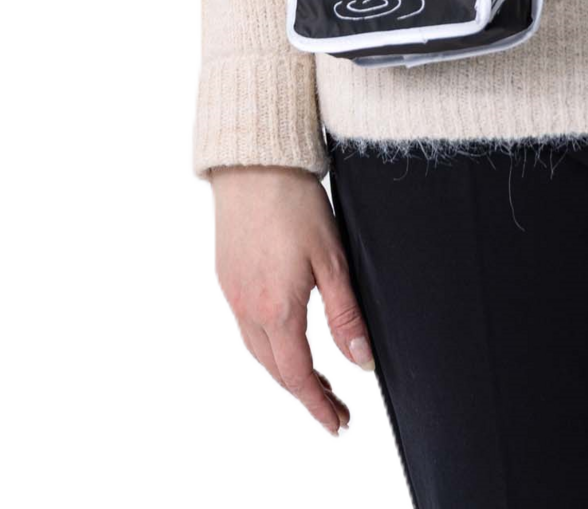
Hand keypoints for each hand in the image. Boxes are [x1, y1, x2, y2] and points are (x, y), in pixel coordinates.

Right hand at [208, 165, 375, 441]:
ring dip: (285, 373)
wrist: (254, 162)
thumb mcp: (332, 259)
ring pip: (257, 352)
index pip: (299, 377)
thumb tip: (362, 363)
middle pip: (276, 371)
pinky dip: (267, 346)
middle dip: (306, 395)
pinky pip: (244, 329)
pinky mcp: (225, 278)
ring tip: (315, 382)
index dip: (320, 406)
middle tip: (335, 409)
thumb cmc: (296, 202)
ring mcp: (231, 294)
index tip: (340, 426)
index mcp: (277, 310)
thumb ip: (346, 315)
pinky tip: (283, 340)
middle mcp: (247, 310)